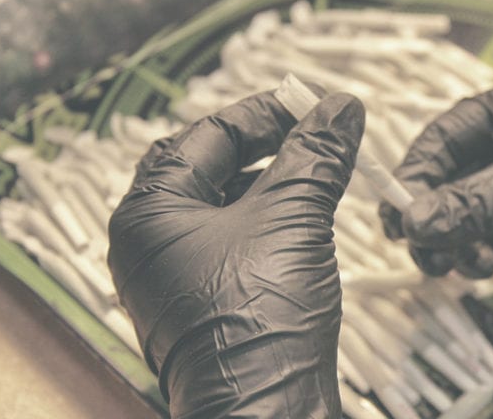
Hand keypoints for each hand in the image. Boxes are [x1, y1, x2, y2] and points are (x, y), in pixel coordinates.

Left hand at [108, 89, 363, 417]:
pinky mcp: (207, 303)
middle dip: (270, 147)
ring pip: (228, 207)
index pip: (208, 135)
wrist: (263, 407)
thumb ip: (315, 155)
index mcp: (150, 211)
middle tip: (319, 134)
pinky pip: (237, 244)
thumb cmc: (259, 314)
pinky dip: (274, 223)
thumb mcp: (292, 217)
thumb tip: (342, 107)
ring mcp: (177, 276)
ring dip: (277, 184)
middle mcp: (152, 241)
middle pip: (213, 168)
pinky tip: (311, 218)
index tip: (315, 104)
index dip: (267, 113)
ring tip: (324, 172)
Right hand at [380, 75, 492, 289]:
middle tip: (426, 251)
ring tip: (467, 265)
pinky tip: (483, 267)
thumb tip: (411, 222)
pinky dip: (470, 256)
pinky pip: (480, 241)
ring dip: (448, 242)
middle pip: (441, 181)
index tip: (401, 216)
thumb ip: (477, 201)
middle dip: (428, 216)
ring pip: (456, 217)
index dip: (415, 175)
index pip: (440, 138)